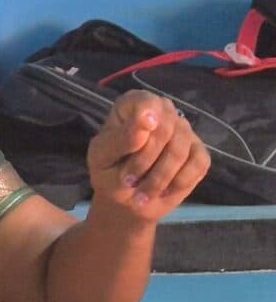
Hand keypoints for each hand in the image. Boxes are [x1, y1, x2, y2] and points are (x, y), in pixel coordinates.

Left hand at [87, 90, 209, 222]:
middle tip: (128, 180)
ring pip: (180, 150)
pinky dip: (178, 182)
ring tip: (141, 191)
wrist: (124, 199)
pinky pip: (198, 164)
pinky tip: (163, 190)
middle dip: (145, 161)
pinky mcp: (199, 152)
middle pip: (165, 129)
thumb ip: (122, 138)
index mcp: (132, 105)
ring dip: (159, 177)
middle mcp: (162, 112)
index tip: (140, 137)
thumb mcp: (103, 157)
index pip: (146, 102)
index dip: (144, 118)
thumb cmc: (108, 171)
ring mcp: (183, 131)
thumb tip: (148, 120)